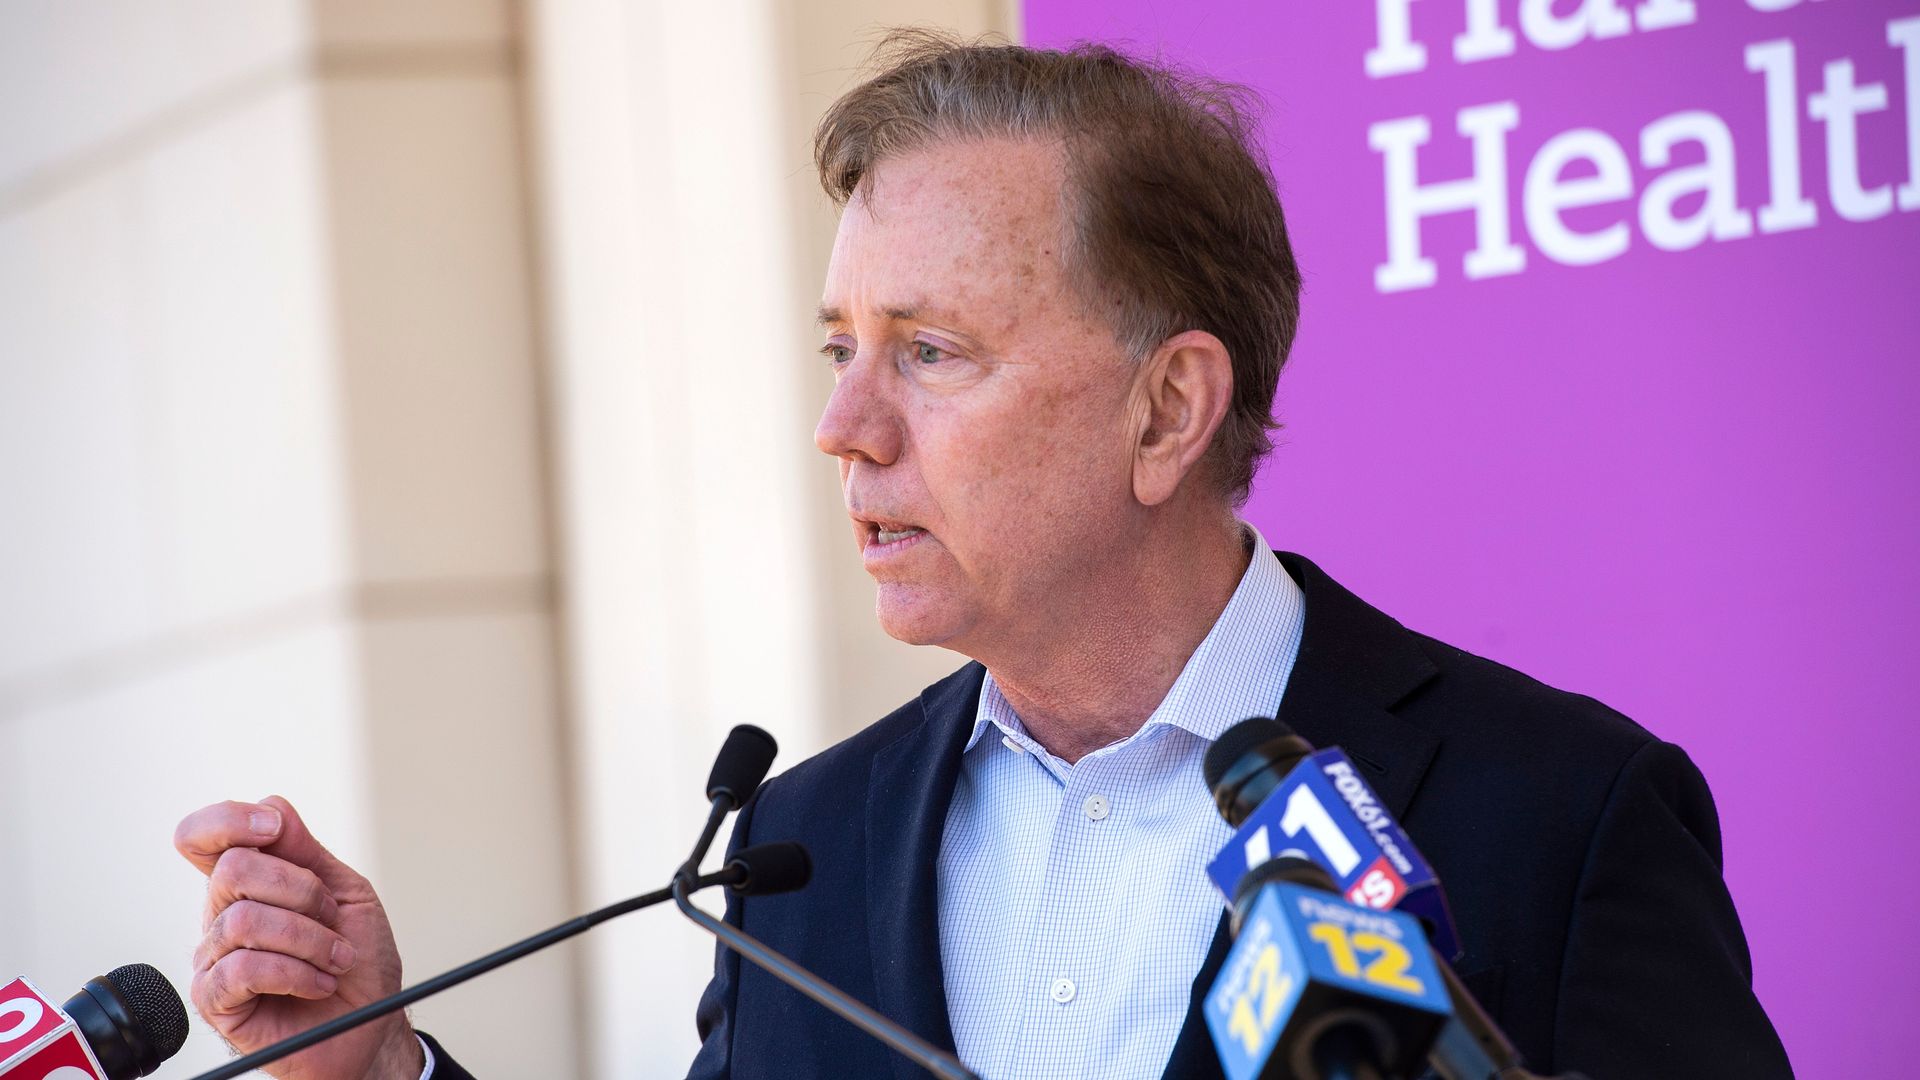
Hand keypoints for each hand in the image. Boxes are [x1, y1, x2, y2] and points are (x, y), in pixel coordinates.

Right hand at [174, 796, 424, 1079]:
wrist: (370, 1021)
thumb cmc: (357, 959)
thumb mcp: (346, 894)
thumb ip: (307, 853)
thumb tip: (272, 808)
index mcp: (249, 883)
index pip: (203, 836)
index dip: (229, 819)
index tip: (276, 829)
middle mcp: (222, 915)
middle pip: (233, 868)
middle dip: (301, 890)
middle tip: (332, 919)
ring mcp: (214, 956)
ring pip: (244, 919)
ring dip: (309, 939)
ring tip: (335, 959)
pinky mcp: (215, 999)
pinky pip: (244, 969)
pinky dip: (296, 973)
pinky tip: (316, 984)